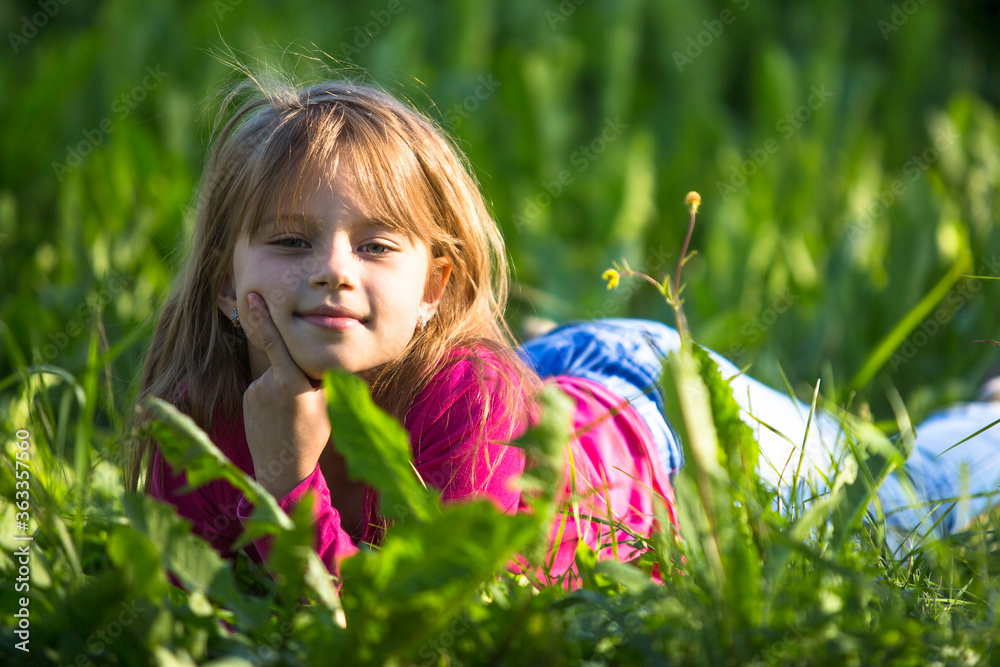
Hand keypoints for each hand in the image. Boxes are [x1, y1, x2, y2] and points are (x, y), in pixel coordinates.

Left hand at [242, 292, 330, 498]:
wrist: (284, 467)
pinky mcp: (247, 399)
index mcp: (292, 383)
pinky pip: (265, 386)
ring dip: (285, 385)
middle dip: (296, 371)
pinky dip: (274, 394)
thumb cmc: (313, 434)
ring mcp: (255, 392)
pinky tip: (280, 416)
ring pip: (275, 374)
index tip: (253, 296)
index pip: (277, 342)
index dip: (264, 318)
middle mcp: (269, 384)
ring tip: (293, 415)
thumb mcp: (325, 403)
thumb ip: (316, 375)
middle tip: (304, 404)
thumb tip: (315, 355)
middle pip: (285, 361)